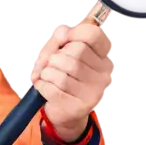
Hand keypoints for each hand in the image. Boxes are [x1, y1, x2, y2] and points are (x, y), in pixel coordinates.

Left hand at [29, 15, 111, 142]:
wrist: (64, 112)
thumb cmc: (63, 77)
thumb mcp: (60, 53)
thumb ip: (59, 40)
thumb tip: (61, 33)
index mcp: (103, 57)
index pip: (93, 34)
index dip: (73, 32)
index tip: (62, 39)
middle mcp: (104, 75)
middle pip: (75, 51)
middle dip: (55, 55)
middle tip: (49, 63)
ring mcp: (93, 93)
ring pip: (61, 71)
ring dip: (46, 71)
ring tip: (46, 76)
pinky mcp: (78, 108)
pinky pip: (51, 89)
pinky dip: (41, 85)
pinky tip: (43, 86)